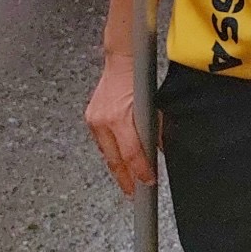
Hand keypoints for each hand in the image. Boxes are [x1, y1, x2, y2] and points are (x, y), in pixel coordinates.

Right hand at [85, 51, 155, 196]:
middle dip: (125, 178)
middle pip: (115, 160)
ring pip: (106, 153)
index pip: (132, 154)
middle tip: (135, 192)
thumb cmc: (140, 76)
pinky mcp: (91, 118)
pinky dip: (111, 152)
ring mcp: (94, 121)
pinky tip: (119, 160)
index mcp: (119, 118)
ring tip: (128, 181)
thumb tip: (159, 149)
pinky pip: (102, 143)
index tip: (148, 181)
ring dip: (118, 167)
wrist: (121, 59)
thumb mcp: (154, 105)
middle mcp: (103, 122)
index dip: (140, 171)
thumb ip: (155, 128)